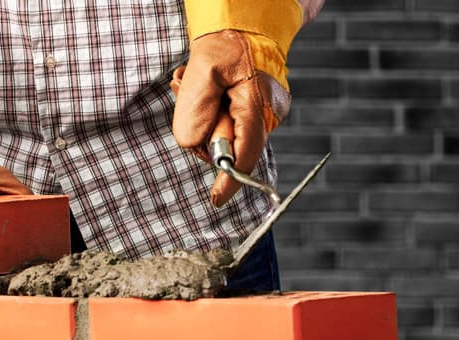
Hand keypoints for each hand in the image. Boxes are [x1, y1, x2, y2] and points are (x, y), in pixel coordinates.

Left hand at [171, 30, 290, 207]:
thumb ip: (195, 111)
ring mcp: (262, 114)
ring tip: (197, 84)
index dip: (229, 181)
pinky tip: (206, 88)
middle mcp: (267, 116)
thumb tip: (192, 144)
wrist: (245, 22)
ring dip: (203, 117)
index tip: (216, 199)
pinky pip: (226, 124)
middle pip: (229, 148)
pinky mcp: (254, 111)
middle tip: (191, 93)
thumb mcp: (203, 71)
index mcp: (258, 108)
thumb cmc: (227, 42)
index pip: (245, 156)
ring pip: (224, 135)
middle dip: (204, 131)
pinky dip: (211, 113)